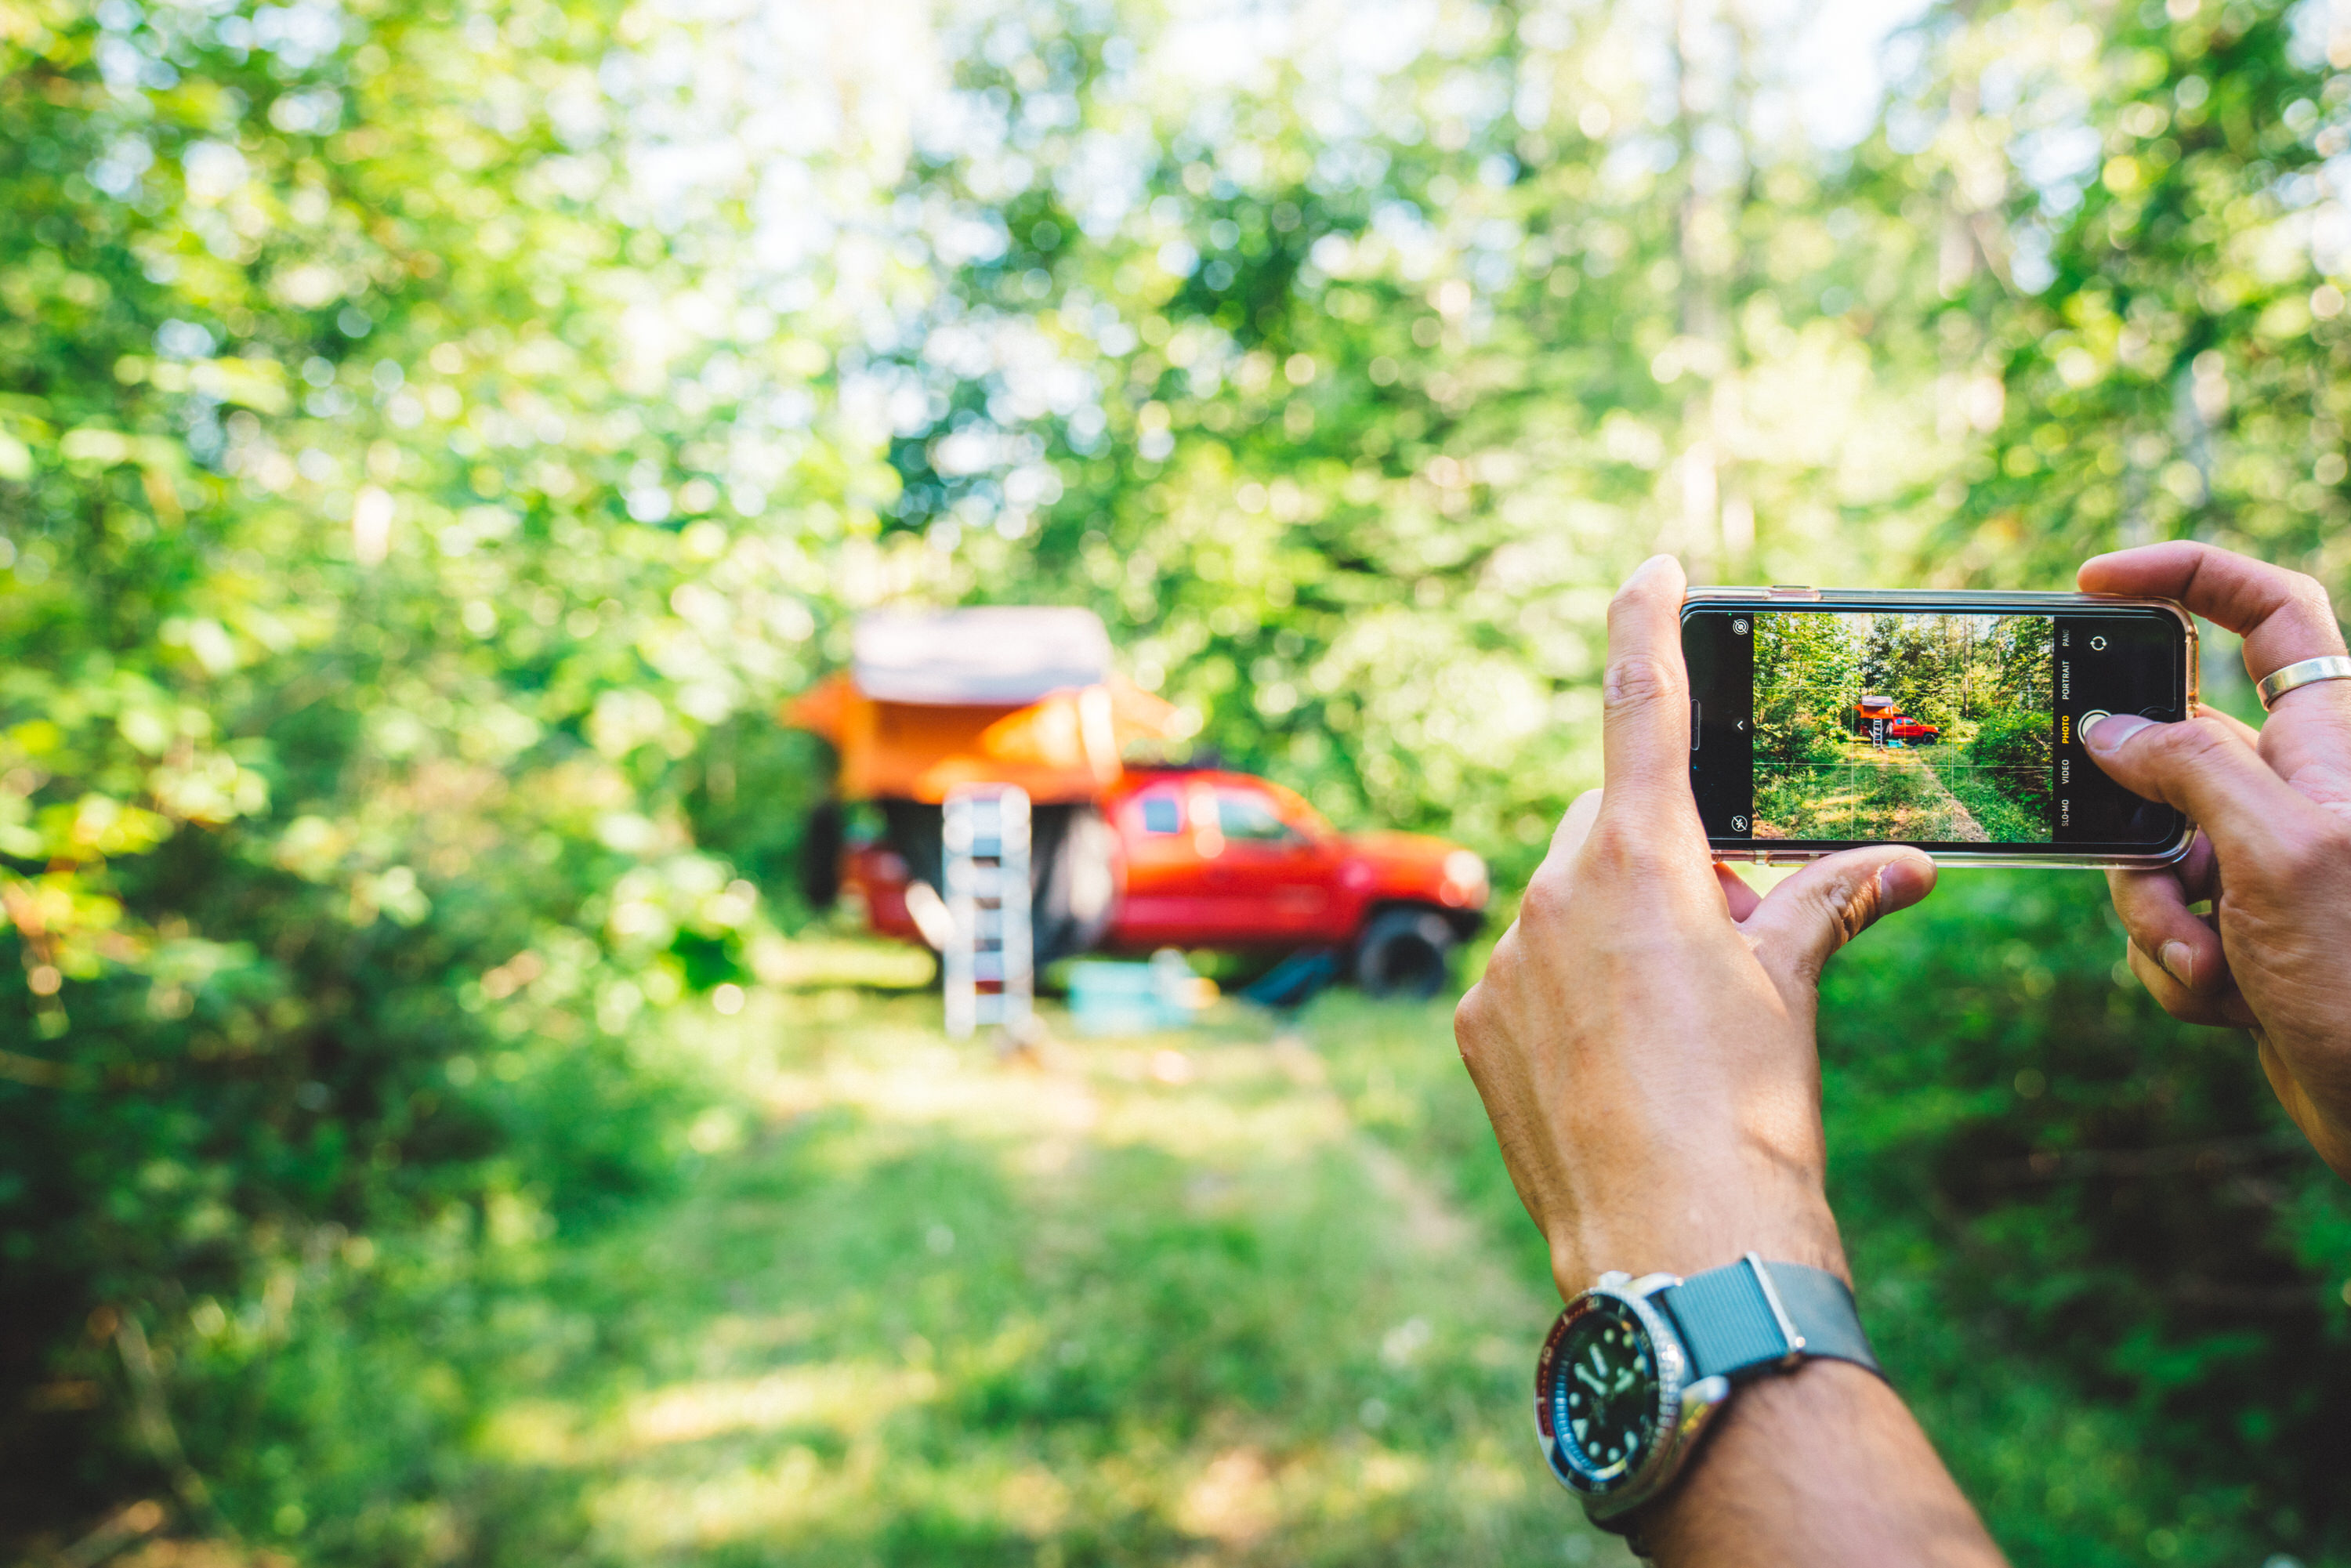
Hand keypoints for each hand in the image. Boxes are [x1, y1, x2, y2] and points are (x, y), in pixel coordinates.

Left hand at [1454, 555, 1937, 1300]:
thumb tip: (1905, 862)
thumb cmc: (1750, 1114)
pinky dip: (1572, 988)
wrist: (1679, 1250)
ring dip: (1620, 927)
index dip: (1645, 625)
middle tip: (1727, 928)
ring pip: (1570, 902)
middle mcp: (1556, 892)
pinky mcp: (1478, 1026)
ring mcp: (1506, 962)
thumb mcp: (1794, 992)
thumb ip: (1829, 903)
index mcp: (1641, 859)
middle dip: (1669, 855)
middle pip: (1614, 826)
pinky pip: (1530, 973)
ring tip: (1676, 1021)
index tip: (1650, 570)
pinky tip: (1618, 1059)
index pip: (1640, 706)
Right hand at [2077, 542, 2350, 1177]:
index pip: (2267, 611)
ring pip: (2149, 850)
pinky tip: (2231, 1003)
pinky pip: (2161, 919)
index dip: (2186, 575)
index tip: (2094, 585)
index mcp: (2326, 741)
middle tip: (2164, 879)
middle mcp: (2295, 790)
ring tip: (2220, 967)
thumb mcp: (2276, 852)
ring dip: (2158, 917)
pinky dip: (2175, 965)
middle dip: (2135, 829)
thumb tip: (2109, 729)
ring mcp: (2265, 861)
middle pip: (2168, 754)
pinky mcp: (2244, 926)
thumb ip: (2188, 769)